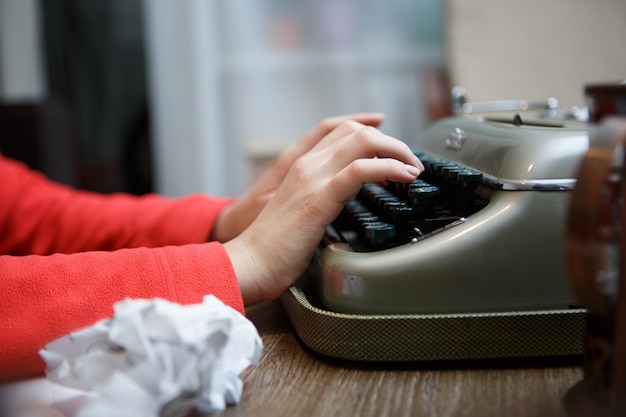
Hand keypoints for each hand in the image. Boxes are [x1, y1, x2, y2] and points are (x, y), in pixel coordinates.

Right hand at [223, 118, 422, 305]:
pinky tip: (406, 176)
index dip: (370, 129)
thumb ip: (320, 198)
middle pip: (355, 130)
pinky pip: (361, 170)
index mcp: (300, 166)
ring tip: (413, 169)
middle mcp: (306, 165)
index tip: (393, 144)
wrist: (250, 262)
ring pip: (362, 141)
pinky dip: (390, 167)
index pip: (338, 130)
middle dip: (391, 141)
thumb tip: (346, 200)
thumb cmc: (274, 247)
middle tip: (410, 162)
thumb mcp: (300, 212)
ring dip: (397, 150)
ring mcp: (312, 178)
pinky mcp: (319, 197)